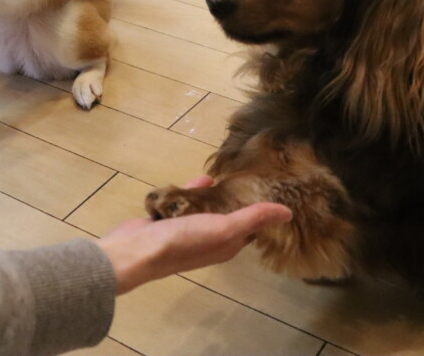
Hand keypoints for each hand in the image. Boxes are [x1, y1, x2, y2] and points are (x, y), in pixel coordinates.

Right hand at [95, 176, 291, 294]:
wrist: (136, 250)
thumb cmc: (184, 241)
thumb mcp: (224, 228)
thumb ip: (253, 218)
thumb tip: (288, 213)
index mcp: (226, 245)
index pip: (250, 228)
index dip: (261, 211)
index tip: (272, 189)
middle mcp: (209, 239)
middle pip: (228, 216)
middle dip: (237, 199)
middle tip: (251, 175)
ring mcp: (186, 230)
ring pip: (206, 208)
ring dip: (213, 193)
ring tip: (225, 174)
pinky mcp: (167, 220)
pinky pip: (184, 201)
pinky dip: (190, 191)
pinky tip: (197, 178)